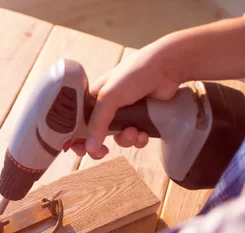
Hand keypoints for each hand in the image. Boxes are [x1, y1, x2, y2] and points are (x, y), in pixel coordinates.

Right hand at [72, 44, 181, 158]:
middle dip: (101, 144)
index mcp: (94, 98)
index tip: (81, 149)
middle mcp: (107, 107)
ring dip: (125, 140)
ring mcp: (125, 114)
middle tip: (103, 152)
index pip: (79, 122)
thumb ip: (97, 123)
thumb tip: (89, 147)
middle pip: (97, 134)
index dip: (78, 137)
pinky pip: (135, 138)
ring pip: (118, 138)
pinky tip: (143, 133)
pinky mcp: (141, 119)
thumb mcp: (109, 97)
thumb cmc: (134, 74)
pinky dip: (139, 139)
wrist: (166, 68)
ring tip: (133, 132)